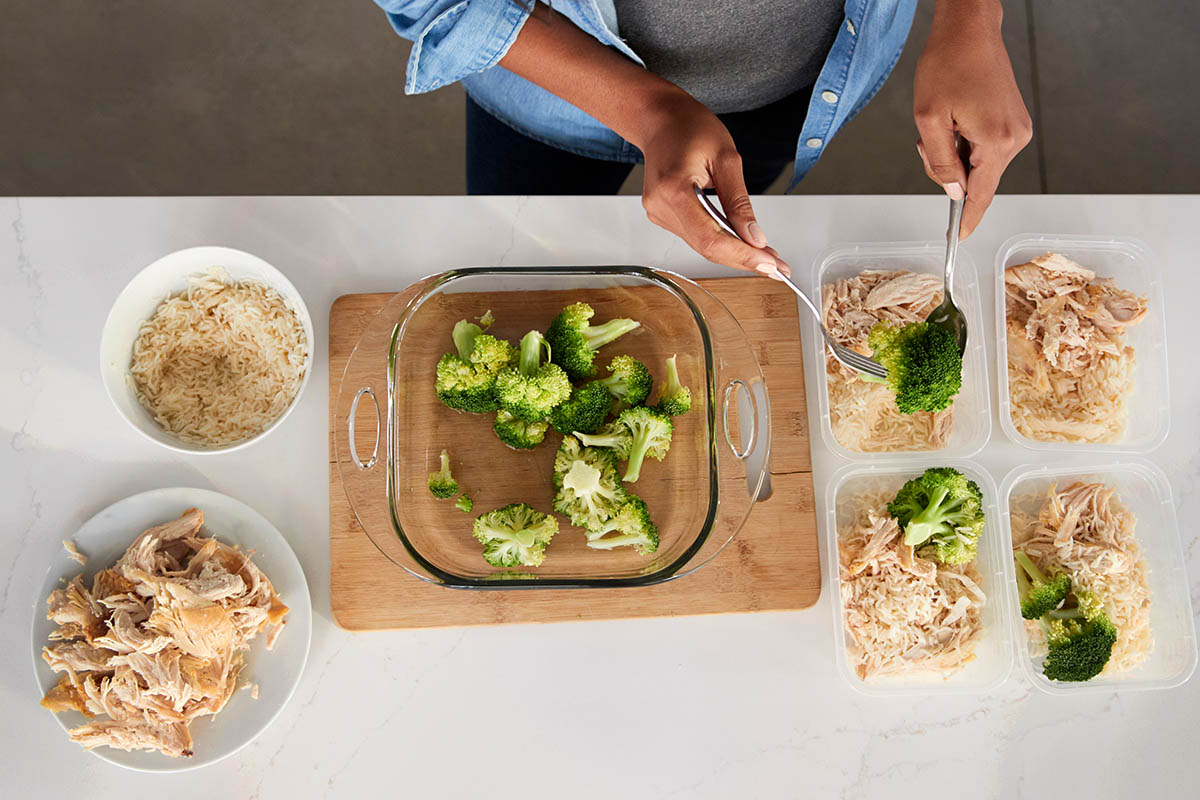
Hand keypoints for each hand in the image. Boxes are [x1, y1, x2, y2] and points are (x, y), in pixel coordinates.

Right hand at [635, 92, 788, 276]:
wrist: (661, 119)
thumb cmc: (690, 128)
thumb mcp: (727, 158)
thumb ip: (740, 202)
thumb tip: (755, 237)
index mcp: (673, 190)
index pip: (710, 238)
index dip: (742, 256)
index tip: (769, 265)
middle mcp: (660, 207)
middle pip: (706, 248)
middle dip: (744, 259)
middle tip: (778, 268)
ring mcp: (659, 214)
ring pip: (702, 246)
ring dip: (735, 253)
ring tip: (766, 256)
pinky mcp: (663, 216)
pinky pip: (696, 236)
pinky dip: (722, 242)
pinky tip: (742, 243)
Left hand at [913, 0, 1032, 237]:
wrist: (969, 30)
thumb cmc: (948, 64)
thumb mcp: (929, 119)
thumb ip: (939, 162)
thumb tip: (952, 192)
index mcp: (996, 141)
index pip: (980, 195)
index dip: (967, 220)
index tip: (958, 239)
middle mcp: (1015, 138)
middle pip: (977, 181)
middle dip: (948, 170)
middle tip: (930, 138)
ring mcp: (1017, 130)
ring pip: (978, 165)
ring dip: (954, 153)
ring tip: (945, 120)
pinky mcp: (1014, 122)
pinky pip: (984, 149)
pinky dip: (964, 144)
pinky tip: (956, 119)